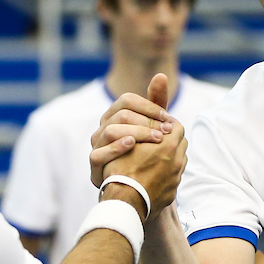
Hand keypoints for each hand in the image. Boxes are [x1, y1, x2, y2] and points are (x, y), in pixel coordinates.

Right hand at [90, 73, 176, 187]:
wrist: (132, 188)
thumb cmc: (141, 154)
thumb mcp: (150, 127)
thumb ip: (155, 104)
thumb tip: (161, 75)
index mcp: (113, 117)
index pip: (127, 100)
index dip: (148, 106)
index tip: (168, 117)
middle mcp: (102, 129)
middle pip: (120, 114)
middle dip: (146, 121)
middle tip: (167, 131)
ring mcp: (97, 147)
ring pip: (109, 131)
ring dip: (137, 133)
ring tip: (157, 138)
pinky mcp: (95, 166)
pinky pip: (98, 155)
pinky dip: (116, 148)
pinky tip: (133, 145)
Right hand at [102, 126, 185, 220]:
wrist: (124, 202)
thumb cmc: (122, 171)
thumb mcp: (128, 143)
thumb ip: (143, 131)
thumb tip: (153, 126)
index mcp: (168, 146)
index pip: (178, 126)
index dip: (168, 123)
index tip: (160, 124)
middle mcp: (177, 161)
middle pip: (182, 142)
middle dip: (173, 138)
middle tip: (159, 138)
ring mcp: (176, 177)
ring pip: (180, 160)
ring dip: (172, 155)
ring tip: (156, 156)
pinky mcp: (173, 191)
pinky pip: (174, 176)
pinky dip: (168, 171)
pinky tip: (154, 173)